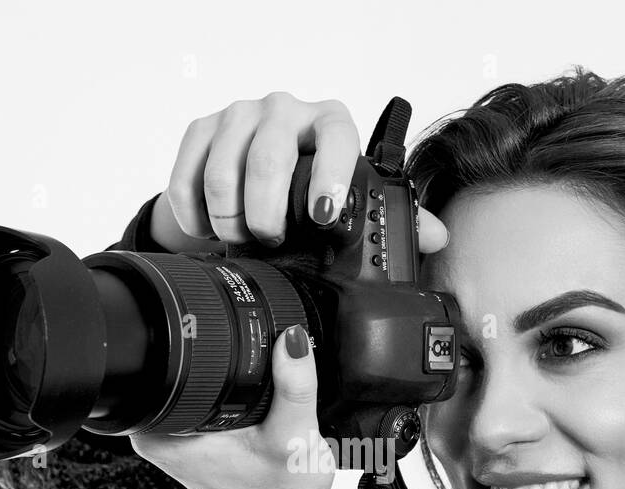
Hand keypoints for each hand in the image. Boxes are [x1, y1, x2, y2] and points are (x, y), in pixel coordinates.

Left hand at [128, 324, 332, 488]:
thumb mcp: (294, 437)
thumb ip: (293, 386)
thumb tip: (290, 338)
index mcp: (162, 431)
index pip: (171, 360)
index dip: (214, 344)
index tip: (256, 370)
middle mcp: (154, 433)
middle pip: (183, 365)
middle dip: (225, 364)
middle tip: (263, 404)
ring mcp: (169, 436)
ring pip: (194, 380)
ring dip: (228, 381)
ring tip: (260, 414)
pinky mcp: (187, 438)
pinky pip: (202, 399)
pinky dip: (228, 397)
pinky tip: (252, 415)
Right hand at [147, 91, 449, 253]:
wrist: (252, 184)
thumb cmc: (309, 194)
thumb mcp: (352, 205)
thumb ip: (395, 219)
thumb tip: (436, 236)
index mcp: (329, 124)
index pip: (334, 135)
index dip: (328, 175)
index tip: (322, 216)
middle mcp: (285, 111)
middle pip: (269, 158)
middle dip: (264, 212)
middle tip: (268, 240)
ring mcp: (240, 117)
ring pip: (223, 171)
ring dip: (228, 219)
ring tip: (239, 240)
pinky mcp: (201, 129)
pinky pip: (188, 176)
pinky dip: (195, 216)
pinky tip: (208, 231)